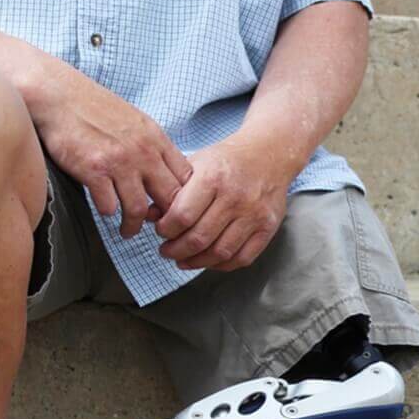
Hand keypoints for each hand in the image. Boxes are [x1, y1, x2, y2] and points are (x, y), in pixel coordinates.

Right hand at [29, 63, 191, 238]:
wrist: (58, 95)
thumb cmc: (94, 108)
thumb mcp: (135, 122)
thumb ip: (151, 146)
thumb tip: (164, 173)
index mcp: (156, 139)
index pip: (186, 178)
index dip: (184, 200)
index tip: (172, 210)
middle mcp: (143, 152)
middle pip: (170, 198)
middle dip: (165, 220)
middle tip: (156, 230)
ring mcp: (119, 162)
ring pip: (139, 209)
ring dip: (134, 226)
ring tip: (127, 231)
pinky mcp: (93, 171)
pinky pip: (109, 206)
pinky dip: (108, 213)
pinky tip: (105, 211)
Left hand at [154, 137, 297, 270]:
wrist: (269, 153)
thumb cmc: (226, 160)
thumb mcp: (195, 164)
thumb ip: (172, 190)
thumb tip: (149, 216)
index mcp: (213, 178)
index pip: (182, 216)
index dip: (165, 230)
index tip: (160, 231)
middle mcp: (235, 197)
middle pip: (199, 238)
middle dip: (176, 250)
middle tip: (167, 251)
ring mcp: (254, 214)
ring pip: (220, 253)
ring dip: (196, 262)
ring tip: (183, 259)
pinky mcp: (268, 227)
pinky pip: (242, 258)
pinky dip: (221, 265)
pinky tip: (208, 260)